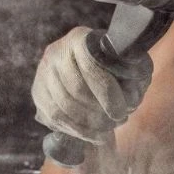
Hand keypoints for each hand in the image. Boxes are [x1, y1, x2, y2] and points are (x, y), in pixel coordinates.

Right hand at [31, 27, 153, 143]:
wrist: (89, 63)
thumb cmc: (117, 64)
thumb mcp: (131, 62)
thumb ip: (136, 75)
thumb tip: (131, 98)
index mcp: (80, 38)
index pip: (91, 67)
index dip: (108, 94)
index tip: (123, 111)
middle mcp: (56, 52)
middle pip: (75, 91)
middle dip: (99, 113)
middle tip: (118, 121)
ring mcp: (43, 72)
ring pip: (62, 108)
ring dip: (88, 126)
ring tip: (108, 130)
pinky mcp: (37, 92)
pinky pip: (53, 119)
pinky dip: (76, 131)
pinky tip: (93, 135)